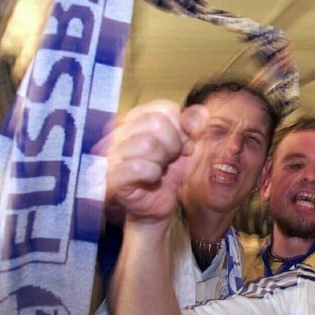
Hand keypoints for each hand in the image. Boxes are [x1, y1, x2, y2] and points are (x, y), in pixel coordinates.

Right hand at [105, 100, 207, 223]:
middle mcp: (119, 132)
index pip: (165, 108)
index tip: (182, 145)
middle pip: (157, 123)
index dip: (181, 128)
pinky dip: (153, 174)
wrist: (159, 206)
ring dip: (163, 160)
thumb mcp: (187, 144)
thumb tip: (201, 114)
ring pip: (148, 144)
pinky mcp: (113, 177)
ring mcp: (112, 154)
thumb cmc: (169, 172)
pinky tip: (152, 179)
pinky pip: (139, 167)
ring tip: (160, 168)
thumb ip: (194, 123)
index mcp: (135, 118)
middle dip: (174, 144)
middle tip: (171, 158)